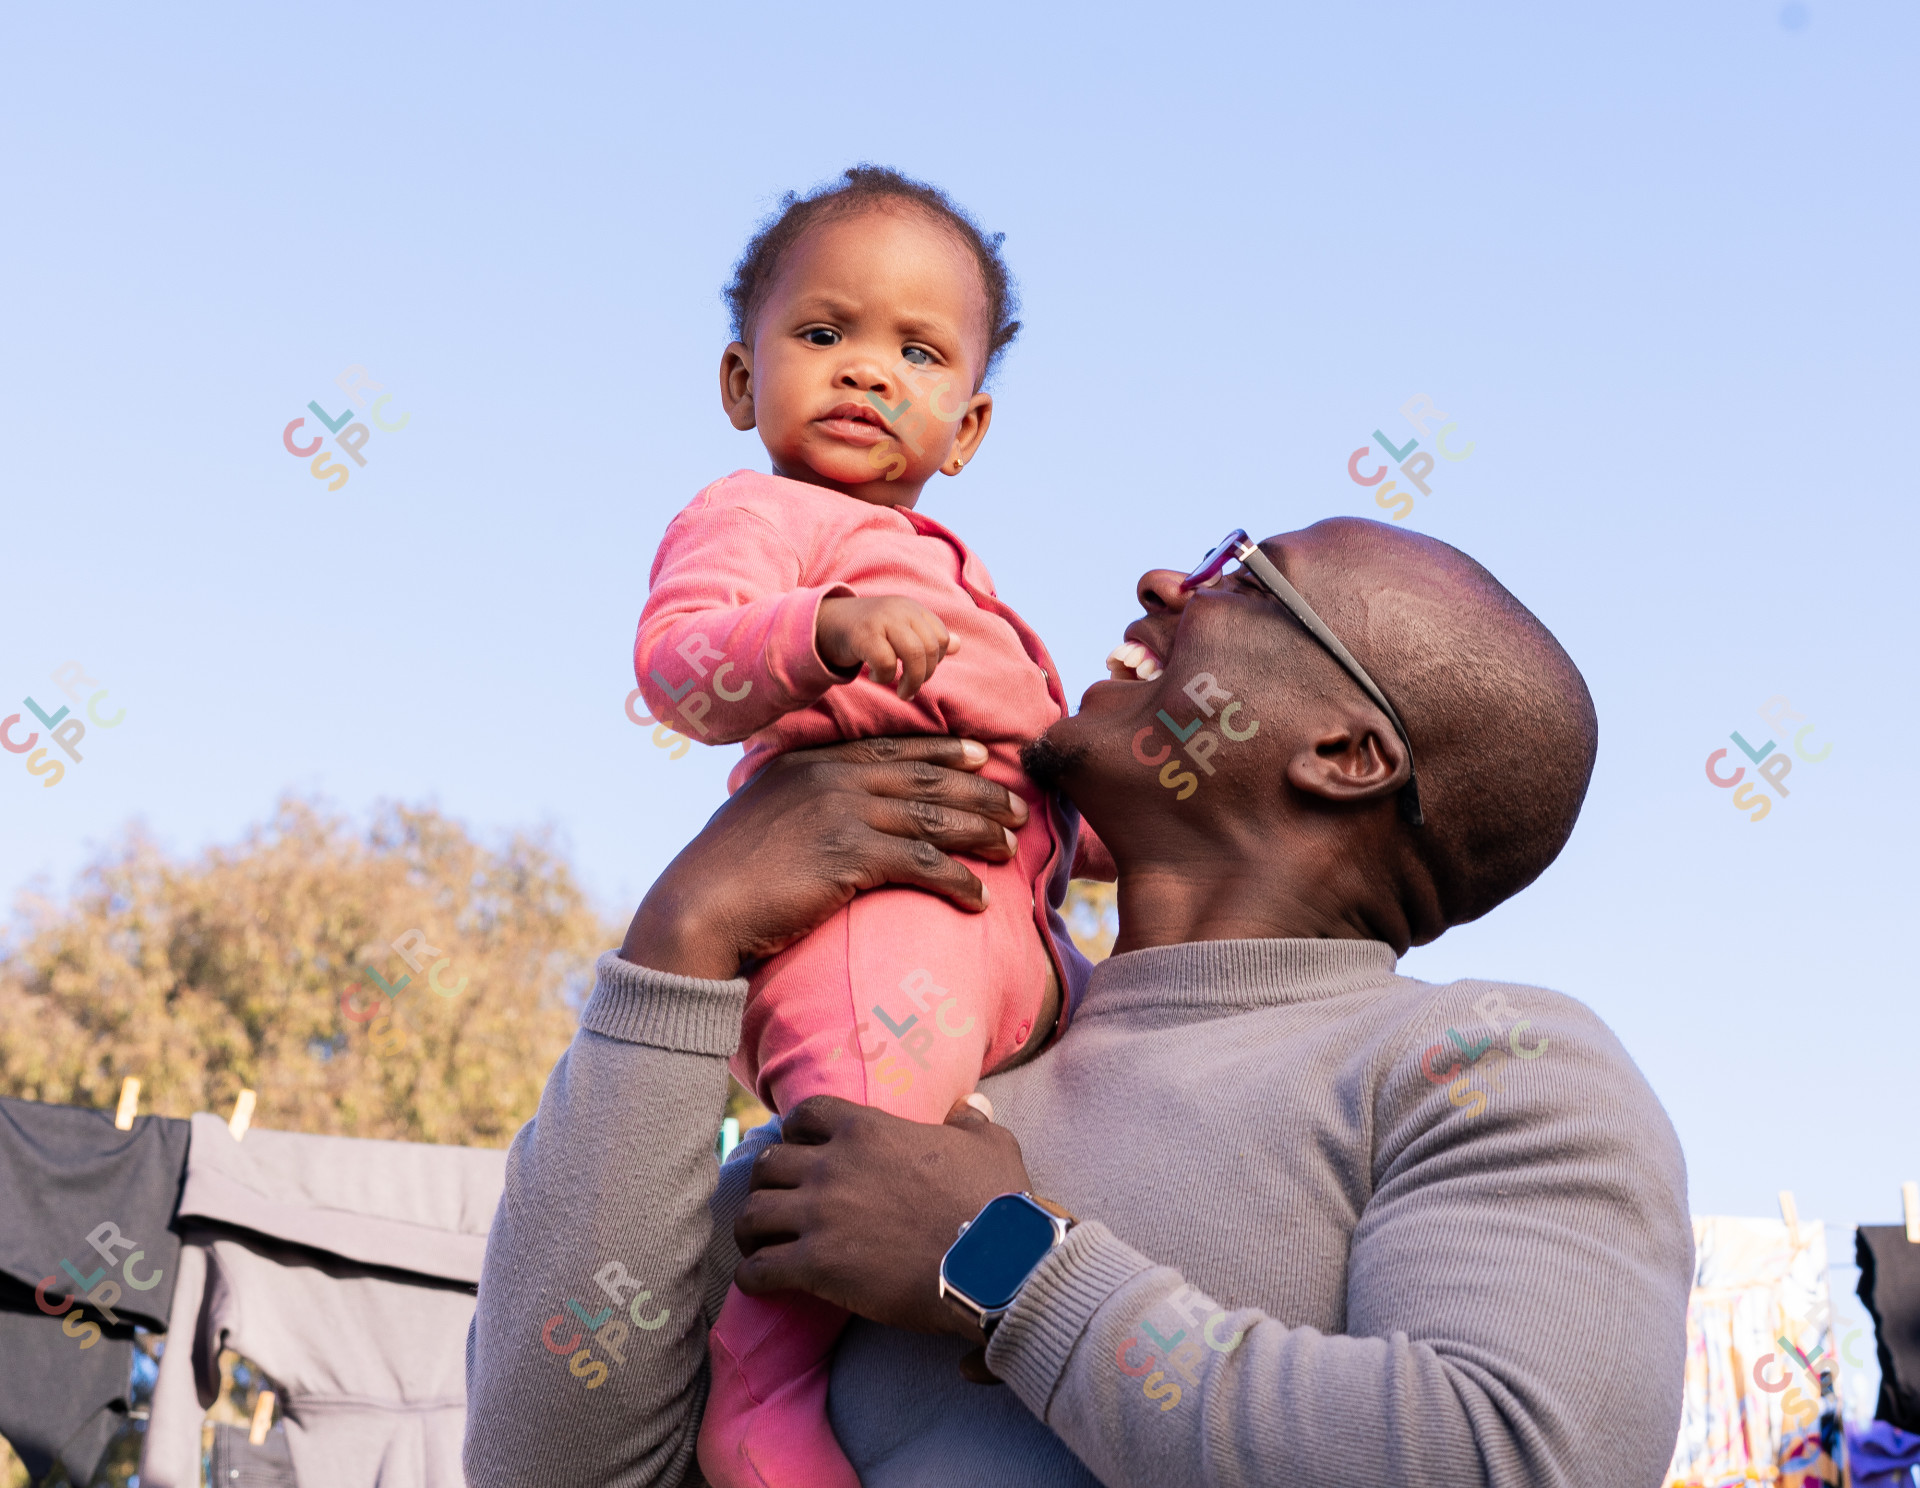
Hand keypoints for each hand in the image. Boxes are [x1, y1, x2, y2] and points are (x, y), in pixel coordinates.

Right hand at [619, 736, 1028, 980]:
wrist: (698, 907)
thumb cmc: (725, 872)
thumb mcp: (763, 812)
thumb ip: (799, 799)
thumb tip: (827, 811)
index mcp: (812, 760)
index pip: (894, 748)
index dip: (946, 750)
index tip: (983, 755)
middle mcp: (832, 777)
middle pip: (927, 777)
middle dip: (981, 790)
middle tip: (1019, 806)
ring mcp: (842, 813)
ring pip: (935, 815)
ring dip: (981, 832)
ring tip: (1010, 848)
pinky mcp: (849, 857)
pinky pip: (923, 863)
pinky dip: (958, 881)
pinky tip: (978, 898)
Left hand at [733, 1095, 1032, 1342]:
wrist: (993, 1261)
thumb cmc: (995, 1202)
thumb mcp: (991, 1144)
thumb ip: (970, 1121)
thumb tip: (968, 1105)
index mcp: (867, 1130)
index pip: (804, 1115)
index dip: (797, 1133)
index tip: (802, 1152)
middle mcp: (832, 1166)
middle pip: (768, 1163)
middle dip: (769, 1182)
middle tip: (780, 1202)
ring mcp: (820, 1215)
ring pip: (752, 1213)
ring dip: (754, 1229)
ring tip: (762, 1244)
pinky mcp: (817, 1266)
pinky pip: (758, 1269)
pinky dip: (752, 1276)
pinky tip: (762, 1282)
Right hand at [816, 595, 959, 699]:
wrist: (824, 623)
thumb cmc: (867, 631)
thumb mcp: (899, 630)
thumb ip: (926, 636)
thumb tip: (957, 645)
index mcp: (912, 608)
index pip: (941, 638)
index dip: (935, 661)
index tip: (920, 672)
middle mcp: (900, 610)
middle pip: (930, 649)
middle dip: (924, 677)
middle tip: (910, 690)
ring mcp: (882, 620)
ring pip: (914, 655)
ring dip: (911, 681)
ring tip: (902, 692)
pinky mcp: (864, 634)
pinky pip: (886, 662)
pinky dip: (884, 676)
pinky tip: (874, 676)